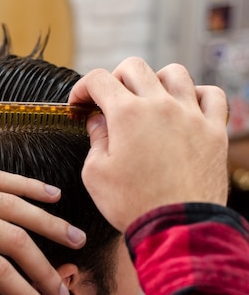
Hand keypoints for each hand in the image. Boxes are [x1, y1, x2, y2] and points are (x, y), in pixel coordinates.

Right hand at [69, 57, 228, 231]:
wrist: (177, 227)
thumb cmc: (133, 204)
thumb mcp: (96, 175)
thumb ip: (95, 140)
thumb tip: (98, 122)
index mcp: (127, 114)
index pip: (99, 79)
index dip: (82, 88)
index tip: (79, 104)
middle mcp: (161, 106)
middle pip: (134, 67)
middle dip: (115, 79)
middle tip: (110, 101)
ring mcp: (191, 115)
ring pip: (174, 73)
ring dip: (155, 81)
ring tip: (148, 100)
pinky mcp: (214, 130)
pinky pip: (211, 95)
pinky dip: (196, 94)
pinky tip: (185, 108)